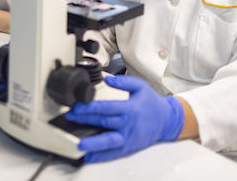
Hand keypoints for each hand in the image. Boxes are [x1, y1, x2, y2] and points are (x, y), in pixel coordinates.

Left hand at [64, 75, 183, 162]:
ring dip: (94, 143)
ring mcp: (128, 137)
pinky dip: (102, 156)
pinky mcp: (129, 146)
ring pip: (109, 141)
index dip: (91, 107)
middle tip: (70, 118)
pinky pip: (114, 152)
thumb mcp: (140, 87)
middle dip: (85, 120)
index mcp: (130, 108)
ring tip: (80, 144)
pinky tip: (89, 156)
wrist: (166, 120)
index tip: (77, 106)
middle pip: (104, 122)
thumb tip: (107, 80)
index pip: (107, 107)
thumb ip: (123, 82)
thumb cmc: (151, 103)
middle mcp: (128, 124)